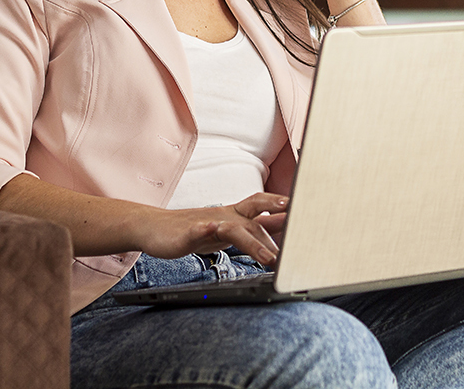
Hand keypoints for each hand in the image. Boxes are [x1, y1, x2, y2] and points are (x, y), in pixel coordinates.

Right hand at [137, 192, 288, 265]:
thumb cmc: (193, 230)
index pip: (264, 206)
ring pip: (234, 229)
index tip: (309, 209)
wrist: (154, 228)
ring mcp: (207, 223)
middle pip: (255, 208)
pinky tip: (212, 231)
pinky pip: (197, 231)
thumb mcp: (228, 232)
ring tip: (270, 258)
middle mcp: (225, 215)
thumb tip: (281, 234)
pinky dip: (205, 230)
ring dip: (254, 242)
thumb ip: (253, 233)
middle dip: (278, 214)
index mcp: (235, 215)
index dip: (285, 205)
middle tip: (300, 225)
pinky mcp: (187, 233)